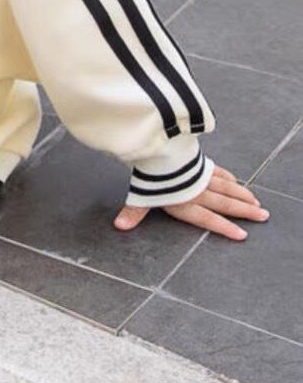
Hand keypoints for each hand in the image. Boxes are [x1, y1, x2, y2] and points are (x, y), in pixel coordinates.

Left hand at [113, 163, 269, 240]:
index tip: (242, 234)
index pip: (208, 219)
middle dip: (243, 211)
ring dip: (242, 195)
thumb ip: (134, 213)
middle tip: (263, 215)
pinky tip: (237, 180)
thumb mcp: (141, 196)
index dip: (224, 227)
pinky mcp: (200, 162)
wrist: (161, 148)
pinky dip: (229, 177)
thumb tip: (120, 226)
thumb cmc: (152, 176)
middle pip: (225, 203)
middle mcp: (198, 191)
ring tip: (256, 201)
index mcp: (185, 203)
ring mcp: (202, 176)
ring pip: (228, 187)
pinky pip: (219, 172)